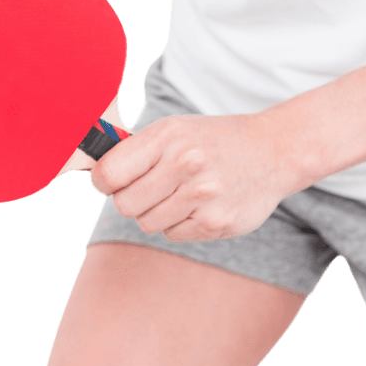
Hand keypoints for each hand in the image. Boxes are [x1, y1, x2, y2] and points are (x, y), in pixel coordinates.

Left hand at [90, 113, 304, 241]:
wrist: (273, 151)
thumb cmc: (211, 140)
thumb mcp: (173, 130)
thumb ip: (134, 151)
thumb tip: (91, 175)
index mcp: (167, 137)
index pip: (108, 175)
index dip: (103, 183)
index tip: (112, 183)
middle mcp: (185, 165)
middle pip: (124, 205)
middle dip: (131, 200)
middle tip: (151, 188)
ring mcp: (203, 197)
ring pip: (147, 223)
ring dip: (156, 212)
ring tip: (179, 194)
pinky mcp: (216, 223)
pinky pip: (173, 234)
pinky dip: (179, 223)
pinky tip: (199, 204)